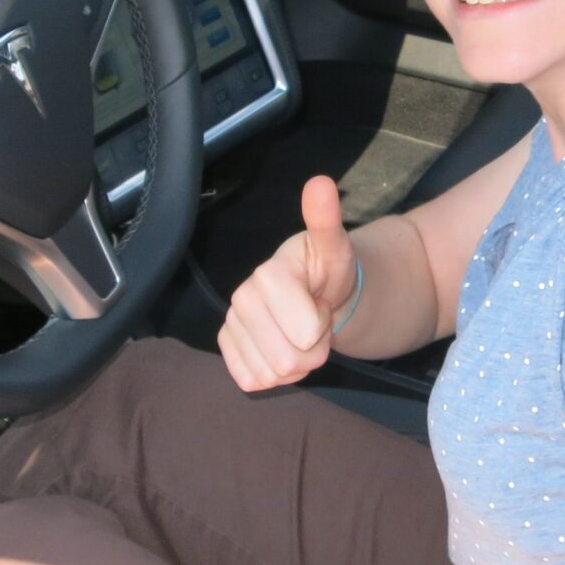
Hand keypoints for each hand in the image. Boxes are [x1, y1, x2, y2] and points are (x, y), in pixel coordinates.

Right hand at [217, 175, 356, 390]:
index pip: (305, 333)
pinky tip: (282, 347)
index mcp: (267, 275)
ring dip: (297, 363)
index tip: (319, 302)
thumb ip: (327, 219)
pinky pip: (253, 382)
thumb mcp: (336, 246)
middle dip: (312, 348)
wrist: (316, 292)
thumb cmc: (327, 271)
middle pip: (288, 360)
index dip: (321, 325)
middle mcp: (240, 299)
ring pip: (272, 375)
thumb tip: (321, 183)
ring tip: (299, 332)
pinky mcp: (228, 351)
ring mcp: (232, 326)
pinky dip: (275, 376)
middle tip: (312, 321)